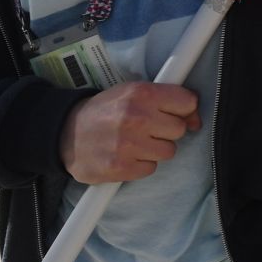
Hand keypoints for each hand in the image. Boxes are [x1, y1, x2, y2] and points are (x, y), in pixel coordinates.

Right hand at [58, 81, 201, 183]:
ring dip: (154, 149)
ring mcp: (128, 144)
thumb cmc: (104, 111)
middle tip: (146, 129)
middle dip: (166, 130)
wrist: (65, 133)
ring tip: (134, 142)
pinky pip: (151, 168)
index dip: (184, 110)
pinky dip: (140, 164)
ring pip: (168, 151)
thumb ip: (165, 100)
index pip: (187, 103)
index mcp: (141, 93)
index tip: (174, 114)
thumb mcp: (132, 93)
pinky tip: (125, 155)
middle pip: (179, 129)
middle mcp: (136, 117)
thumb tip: (195, 119)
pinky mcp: (121, 168)